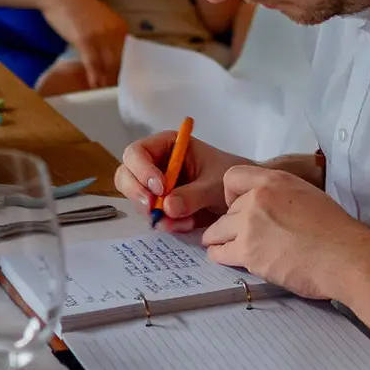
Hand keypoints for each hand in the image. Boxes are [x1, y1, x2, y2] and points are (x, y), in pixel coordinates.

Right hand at [39, 0, 127, 88]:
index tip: (121, 82)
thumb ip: (105, 32)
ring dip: (105, 81)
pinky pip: (93, 63)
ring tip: (103, 94)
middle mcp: (114, 31)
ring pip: (107, 65)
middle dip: (116, 79)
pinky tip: (93, 86)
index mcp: (119, 26)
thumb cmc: (74, 5)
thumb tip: (107, 50)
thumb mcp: (98, 19)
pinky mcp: (85, 40)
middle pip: (119, 61)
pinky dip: (94, 76)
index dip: (123, 69)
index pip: (126, 53)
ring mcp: (100, 36)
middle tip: (114, 93)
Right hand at [116, 131, 248, 230]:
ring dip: (157, 214)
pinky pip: (152, 217)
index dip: (141, 170)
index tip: (160, 189)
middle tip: (153, 210)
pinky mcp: (160, 206)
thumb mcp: (215, 184)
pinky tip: (187, 224)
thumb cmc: (230, 177)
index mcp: (167, 145)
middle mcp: (155, 163)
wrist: (242, 196)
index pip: (137, 152)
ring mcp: (155, 186)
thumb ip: (193, 195)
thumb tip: (167, 207)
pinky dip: (167, 224)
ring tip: (185, 220)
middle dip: (137, 194)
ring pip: (137, 200)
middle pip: (126, 176)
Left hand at [201, 166, 369, 300]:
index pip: (233, 177)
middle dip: (232, 222)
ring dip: (220, 239)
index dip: (232, 194)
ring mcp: (250, 224)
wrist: (345, 257)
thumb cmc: (336, 232)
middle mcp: (258, 198)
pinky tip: (225, 258)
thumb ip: (283, 198)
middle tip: (242, 235)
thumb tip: (273, 210)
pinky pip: (220, 252)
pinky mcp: (247, 252)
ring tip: (221, 246)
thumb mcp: (309, 197)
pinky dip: (221, 256)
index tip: (239, 206)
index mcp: (275, 181)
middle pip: (228, 209)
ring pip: (218, 231)